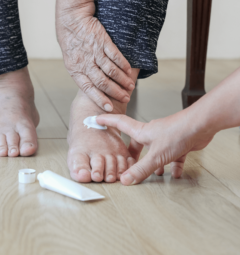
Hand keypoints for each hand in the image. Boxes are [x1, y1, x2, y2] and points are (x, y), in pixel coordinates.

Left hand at [57, 12, 134, 111]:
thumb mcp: (71, 60)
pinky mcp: (102, 41)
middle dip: (115, 92)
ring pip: (110, 70)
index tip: (108, 108)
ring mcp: (94, 51)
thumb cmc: (71, 42)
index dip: (99, 99)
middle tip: (125, 99)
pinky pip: (115, 55)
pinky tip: (129, 71)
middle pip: (102, 81)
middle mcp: (84, 62)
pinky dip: (123, 64)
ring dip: (122, 80)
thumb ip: (81, 74)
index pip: (88, 88)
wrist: (71, 19)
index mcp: (75, 69)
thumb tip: (93, 88)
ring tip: (130, 87)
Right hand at [96, 111, 214, 184]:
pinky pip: (172, 156)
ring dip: (154, 163)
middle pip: (138, 142)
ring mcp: (165, 138)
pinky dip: (172, 165)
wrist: (201, 126)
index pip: (120, 123)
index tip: (97, 119)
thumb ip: (141, 170)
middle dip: (133, 154)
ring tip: (155, 174)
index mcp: (142, 132)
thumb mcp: (156, 156)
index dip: (107, 121)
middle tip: (129, 162)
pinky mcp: (178, 143)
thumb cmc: (177, 133)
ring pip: (155, 151)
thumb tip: (126, 180)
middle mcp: (152, 133)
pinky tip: (175, 173)